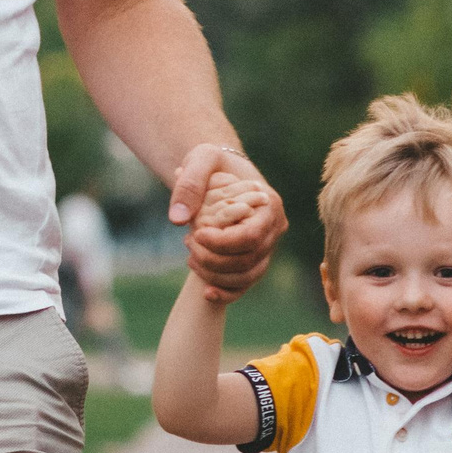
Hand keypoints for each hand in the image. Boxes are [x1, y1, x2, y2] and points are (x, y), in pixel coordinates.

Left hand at [168, 145, 286, 302]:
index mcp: (269, 204)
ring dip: (215, 274)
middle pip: (249, 259)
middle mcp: (274, 229)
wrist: (218, 173)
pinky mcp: (255, 261)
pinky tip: (206, 291)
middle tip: (187, 242)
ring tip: (190, 256)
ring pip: (248, 276)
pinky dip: (227, 293)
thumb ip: (190, 184)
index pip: (251, 236)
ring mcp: (267, 248)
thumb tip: (177, 219)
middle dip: (213, 259)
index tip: (195, 234)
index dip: (222, 243)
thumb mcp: (201, 159)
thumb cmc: (212, 163)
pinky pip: (246, 285)